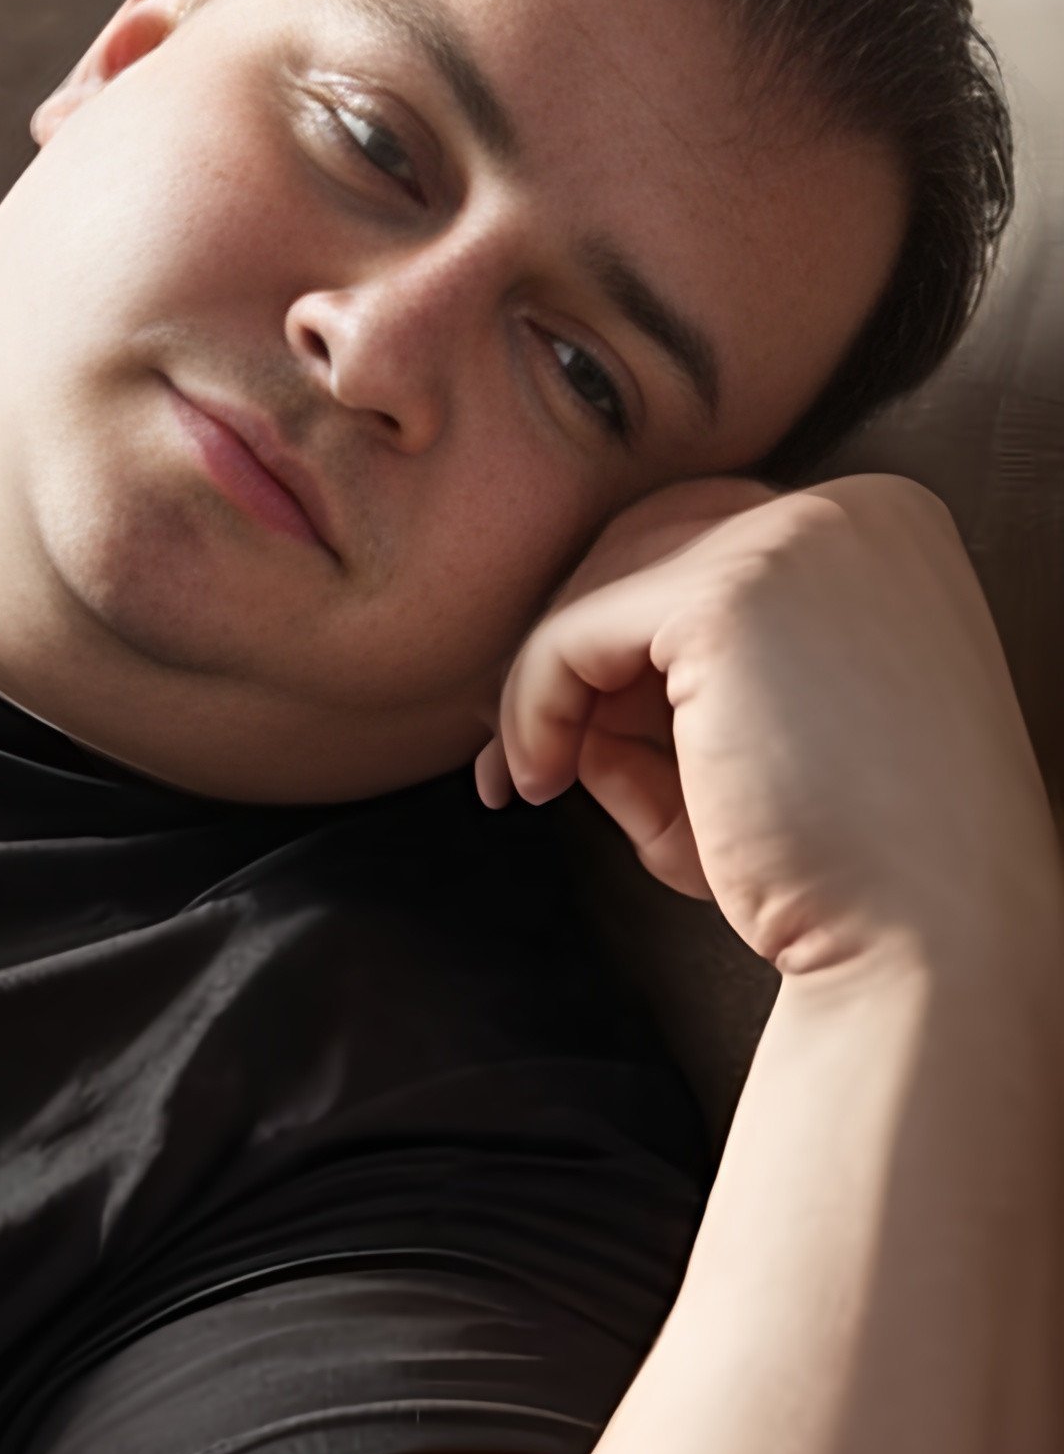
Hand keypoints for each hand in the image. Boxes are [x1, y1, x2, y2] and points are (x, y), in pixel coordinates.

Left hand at [477, 472, 1061, 982]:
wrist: (926, 942)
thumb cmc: (838, 862)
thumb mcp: (749, 741)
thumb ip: (662, 684)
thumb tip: (553, 668)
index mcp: (886, 532)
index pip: (702, 542)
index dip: (619, 637)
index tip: (565, 729)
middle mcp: (856, 511)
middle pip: (643, 546)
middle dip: (571, 652)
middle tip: (528, 756)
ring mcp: (799, 539)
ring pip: (600, 585)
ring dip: (549, 689)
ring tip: (543, 780)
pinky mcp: (730, 596)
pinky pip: (571, 635)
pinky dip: (532, 707)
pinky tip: (540, 778)